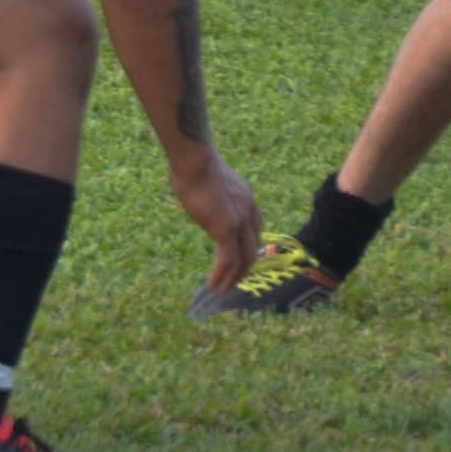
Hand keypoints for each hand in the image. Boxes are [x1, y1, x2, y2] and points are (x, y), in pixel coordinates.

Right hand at [170, 150, 263, 293]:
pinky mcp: (227, 231)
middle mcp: (249, 212)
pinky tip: (213, 285)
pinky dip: (223, 276)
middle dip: (244, 267)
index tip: (240, 258)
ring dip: (234, 277)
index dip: (248, 246)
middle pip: (253, 247)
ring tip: (222, 290)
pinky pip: (229, 261)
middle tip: (233, 281)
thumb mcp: (211, 181)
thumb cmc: (195, 164)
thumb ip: (213, 194)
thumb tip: (200, 194)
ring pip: (244, 259)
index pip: (255, 229)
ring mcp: (240, 222)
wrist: (196, 161)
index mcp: (247, 198)